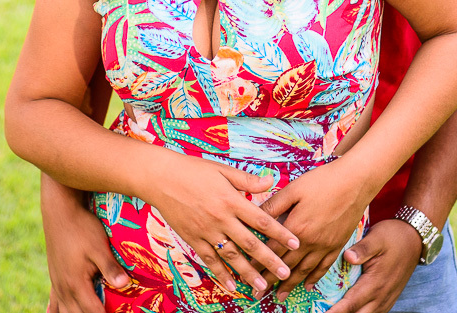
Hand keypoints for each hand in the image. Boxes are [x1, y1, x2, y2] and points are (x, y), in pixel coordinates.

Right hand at [41, 179, 129, 312]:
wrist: (59, 210)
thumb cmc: (82, 227)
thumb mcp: (99, 246)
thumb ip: (110, 267)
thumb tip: (125, 285)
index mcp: (76, 284)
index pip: (93, 312)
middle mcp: (64, 288)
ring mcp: (57, 283)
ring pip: (64, 311)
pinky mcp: (54, 276)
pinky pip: (53, 301)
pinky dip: (56, 311)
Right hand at [145, 154, 299, 296]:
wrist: (161, 178)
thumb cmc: (193, 170)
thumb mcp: (223, 170)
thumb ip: (247, 180)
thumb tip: (271, 182)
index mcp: (231, 200)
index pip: (261, 219)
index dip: (279, 232)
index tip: (295, 243)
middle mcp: (221, 218)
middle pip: (250, 243)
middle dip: (269, 260)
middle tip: (285, 273)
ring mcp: (206, 231)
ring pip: (231, 257)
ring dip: (248, 273)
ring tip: (263, 286)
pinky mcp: (193, 239)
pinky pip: (210, 260)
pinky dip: (221, 274)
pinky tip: (232, 286)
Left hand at [257, 160, 374, 300]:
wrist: (356, 181)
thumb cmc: (323, 181)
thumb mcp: (293, 189)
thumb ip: (274, 205)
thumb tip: (255, 216)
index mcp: (296, 227)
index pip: (272, 251)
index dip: (259, 264)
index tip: (248, 276)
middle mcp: (310, 241)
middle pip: (286, 265)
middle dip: (270, 281)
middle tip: (259, 293)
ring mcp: (325, 245)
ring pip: (304, 270)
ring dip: (290, 285)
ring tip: (280, 297)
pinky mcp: (338, 244)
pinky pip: (324, 267)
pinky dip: (314, 278)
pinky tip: (307, 286)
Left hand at [327, 219, 420, 312]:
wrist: (415, 239)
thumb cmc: (393, 236)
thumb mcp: (377, 237)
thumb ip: (363, 249)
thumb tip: (348, 257)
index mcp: (375, 283)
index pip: (350, 304)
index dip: (335, 312)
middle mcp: (381, 296)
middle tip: (322, 311)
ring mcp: (386, 299)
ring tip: (334, 310)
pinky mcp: (389, 298)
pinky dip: (360, 312)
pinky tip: (350, 308)